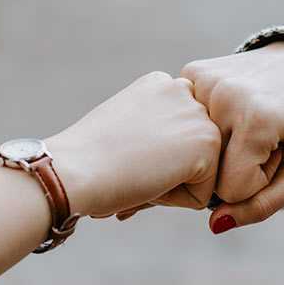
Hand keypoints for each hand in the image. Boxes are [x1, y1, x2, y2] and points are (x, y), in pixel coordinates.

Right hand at [45, 72, 220, 217]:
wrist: (75, 168)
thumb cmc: (86, 159)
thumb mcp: (123, 129)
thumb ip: (153, 133)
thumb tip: (173, 161)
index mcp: (159, 83)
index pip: (177, 135)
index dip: (153, 157)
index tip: (124, 157)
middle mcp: (182, 89)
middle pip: (191, 153)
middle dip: (166, 172)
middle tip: (130, 170)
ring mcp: (198, 114)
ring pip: (200, 173)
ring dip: (170, 186)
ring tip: (138, 174)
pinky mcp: (208, 143)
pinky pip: (203, 193)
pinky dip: (175, 201)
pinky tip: (149, 182)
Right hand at [180, 41, 283, 232]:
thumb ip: (264, 205)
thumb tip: (214, 225)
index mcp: (257, 119)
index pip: (231, 188)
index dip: (254, 182)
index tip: (273, 155)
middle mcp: (223, 95)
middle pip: (208, 169)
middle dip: (233, 165)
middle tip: (260, 141)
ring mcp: (202, 80)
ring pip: (193, 148)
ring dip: (217, 147)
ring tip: (243, 126)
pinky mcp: (190, 71)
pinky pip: (185, 123)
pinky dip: (204, 125)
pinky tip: (226, 111)